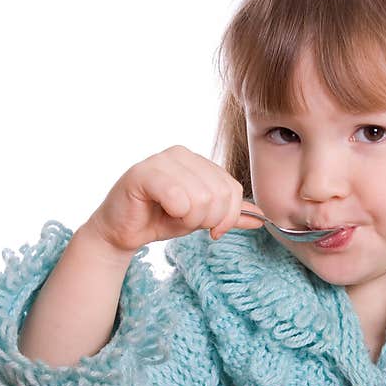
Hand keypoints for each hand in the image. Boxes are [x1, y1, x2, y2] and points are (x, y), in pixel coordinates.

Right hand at [86, 144, 263, 253]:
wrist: (123, 231)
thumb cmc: (160, 220)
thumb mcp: (202, 218)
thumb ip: (230, 216)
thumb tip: (262, 218)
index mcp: (198, 161)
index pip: (232, 188)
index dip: (229, 216)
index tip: (214, 231)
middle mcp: (181, 154)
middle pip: (220, 193)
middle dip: (208, 220)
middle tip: (188, 223)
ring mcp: (161, 160)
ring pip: (201, 196)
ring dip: (189, 219)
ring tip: (173, 217)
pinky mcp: (142, 173)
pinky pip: (176, 195)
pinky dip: (175, 212)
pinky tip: (162, 211)